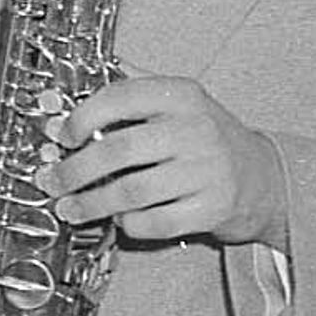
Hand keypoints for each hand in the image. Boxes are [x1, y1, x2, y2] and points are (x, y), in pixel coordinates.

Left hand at [47, 72, 284, 246]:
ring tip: (71, 208)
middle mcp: (196, 129)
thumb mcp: (178, 101)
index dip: (81, 118)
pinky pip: (156, 222)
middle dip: (76, 170)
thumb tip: (66, 97)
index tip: (62, 136)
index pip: (120, 97)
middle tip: (54, 181)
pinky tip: (120, 219)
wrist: (262, 177)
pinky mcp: (212, 208)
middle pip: (118, 150)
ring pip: (132, 192)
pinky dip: (130, 224)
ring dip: (92, 203)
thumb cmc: (207, 139)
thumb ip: (129, 91)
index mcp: (182, 95)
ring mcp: (207, 171)